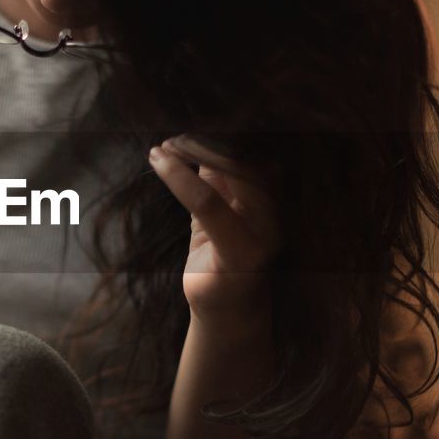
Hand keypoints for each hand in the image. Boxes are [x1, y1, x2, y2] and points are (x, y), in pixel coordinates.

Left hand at [148, 135, 282, 322]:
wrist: (226, 312)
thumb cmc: (219, 258)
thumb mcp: (215, 211)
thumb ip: (214, 178)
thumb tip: (195, 140)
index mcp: (276, 197)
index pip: (253, 150)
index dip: (220, 132)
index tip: (188, 126)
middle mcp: (278, 210)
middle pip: (246, 156)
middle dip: (204, 140)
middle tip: (169, 140)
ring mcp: (266, 232)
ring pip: (230, 173)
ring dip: (188, 155)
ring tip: (160, 152)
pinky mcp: (243, 251)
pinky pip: (208, 203)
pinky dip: (180, 177)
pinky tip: (160, 163)